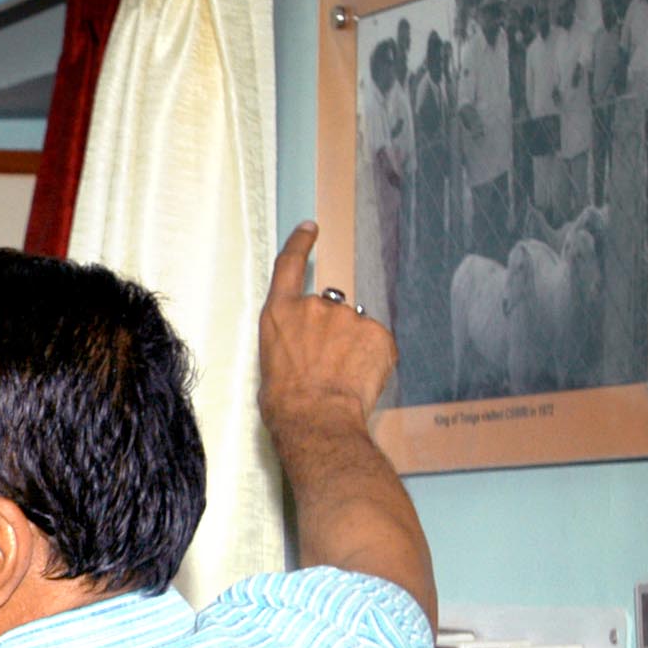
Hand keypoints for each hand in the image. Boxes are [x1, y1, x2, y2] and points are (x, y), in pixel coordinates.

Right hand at [259, 221, 397, 439]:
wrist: (316, 419)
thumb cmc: (285, 403)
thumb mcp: (269, 366)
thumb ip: (289, 344)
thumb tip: (304, 350)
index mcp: (280, 314)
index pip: (290, 265)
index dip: (300, 244)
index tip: (310, 229)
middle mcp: (314, 306)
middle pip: (328, 307)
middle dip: (331, 332)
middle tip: (328, 365)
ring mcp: (348, 317)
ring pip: (354, 327)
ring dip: (352, 346)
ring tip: (343, 378)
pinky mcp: (377, 332)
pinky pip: (377, 341)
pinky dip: (373, 357)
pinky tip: (361, 379)